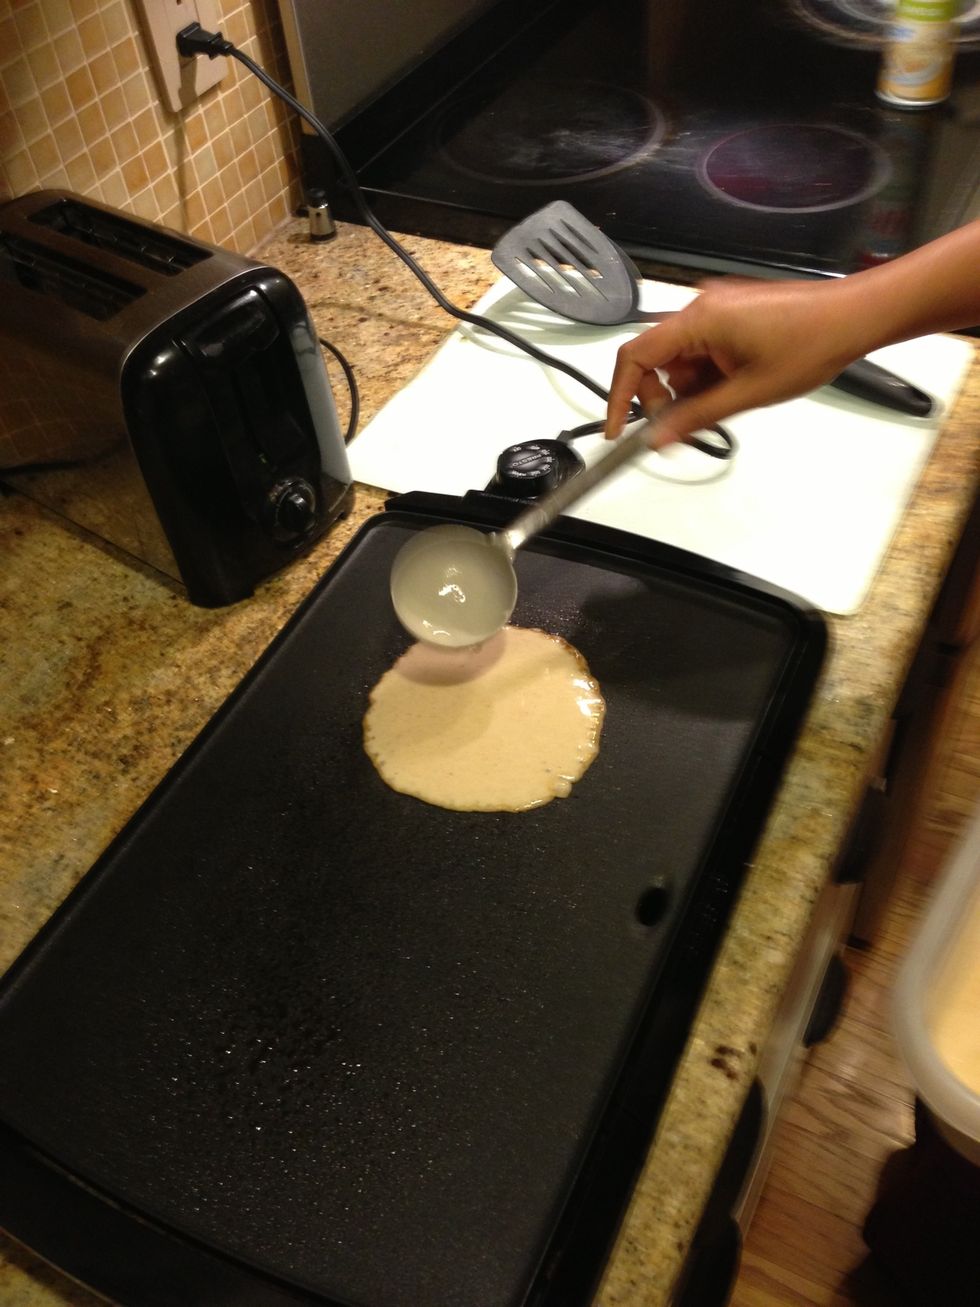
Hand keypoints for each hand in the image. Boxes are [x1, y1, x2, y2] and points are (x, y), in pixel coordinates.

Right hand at [604, 276, 868, 445]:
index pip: (635, 356)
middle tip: (686, 426)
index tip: (620, 430)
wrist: (854, 317)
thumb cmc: (811, 344)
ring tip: (730, 400)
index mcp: (698, 320)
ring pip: (681, 359)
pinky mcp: (733, 313)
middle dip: (665, 397)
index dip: (621, 396)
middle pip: (656, 360)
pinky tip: (737, 386)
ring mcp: (718, 308)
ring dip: (693, 388)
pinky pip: (703, 349)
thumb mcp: (747, 394)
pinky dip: (709, 375)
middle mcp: (701, 306)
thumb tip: (658, 438)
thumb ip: (695, 417)